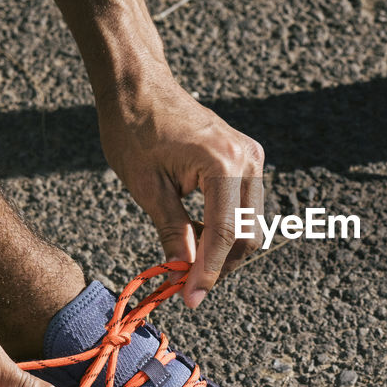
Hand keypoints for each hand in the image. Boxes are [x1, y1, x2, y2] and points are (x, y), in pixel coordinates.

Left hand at [98, 74, 264, 307]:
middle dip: (220, 264)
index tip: (191, 299)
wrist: (139, 87)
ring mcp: (252, 156)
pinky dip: (225, 226)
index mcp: (223, 164)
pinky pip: (245, 204)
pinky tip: (196, 230)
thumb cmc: (134, 129)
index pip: (224, 234)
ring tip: (186, 255)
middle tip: (187, 284)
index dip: (208, 271)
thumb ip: (172, 232)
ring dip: (223, 247)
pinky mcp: (248, 157)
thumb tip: (183, 273)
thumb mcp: (147, 188)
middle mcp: (247, 159)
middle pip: (247, 233)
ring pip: (250, 223)